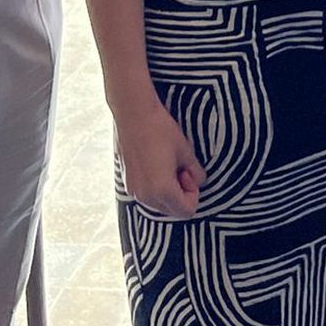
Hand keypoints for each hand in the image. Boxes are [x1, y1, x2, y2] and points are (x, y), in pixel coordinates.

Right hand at [114, 95, 203, 219]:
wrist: (133, 114)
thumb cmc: (161, 130)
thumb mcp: (186, 151)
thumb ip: (196, 172)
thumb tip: (199, 181)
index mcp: (163, 191)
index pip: (187, 211)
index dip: (193, 193)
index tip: (187, 172)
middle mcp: (146, 197)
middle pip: (172, 210)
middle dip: (181, 194)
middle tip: (179, 168)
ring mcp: (133, 191)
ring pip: (158, 204)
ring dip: (167, 191)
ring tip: (167, 164)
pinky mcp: (126, 183)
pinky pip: (146, 195)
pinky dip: (155, 187)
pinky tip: (155, 164)